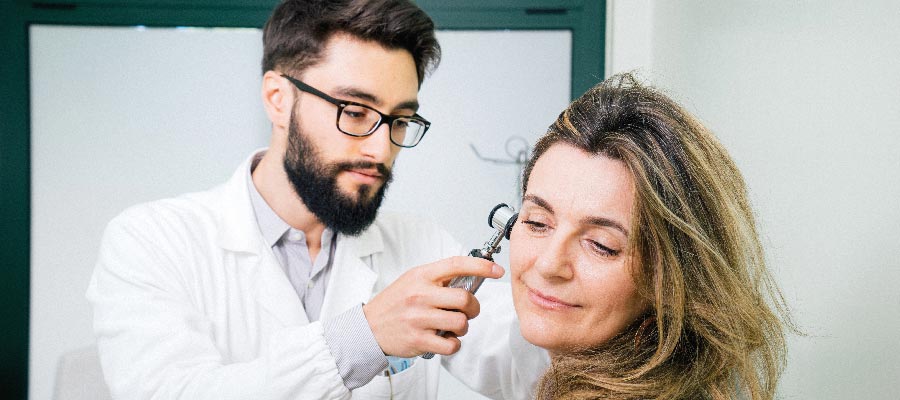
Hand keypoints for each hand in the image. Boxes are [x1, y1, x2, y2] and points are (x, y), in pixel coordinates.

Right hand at [362, 256, 504, 357]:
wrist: (369, 327)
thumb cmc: (394, 303)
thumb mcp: (412, 280)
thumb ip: (438, 278)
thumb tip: (470, 277)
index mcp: (421, 276)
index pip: (457, 264)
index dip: (481, 266)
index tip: (496, 270)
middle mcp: (421, 295)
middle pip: (465, 299)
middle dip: (473, 308)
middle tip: (467, 311)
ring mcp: (420, 318)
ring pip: (461, 323)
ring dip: (463, 327)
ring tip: (452, 326)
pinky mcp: (419, 340)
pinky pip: (452, 344)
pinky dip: (454, 344)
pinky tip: (445, 339)